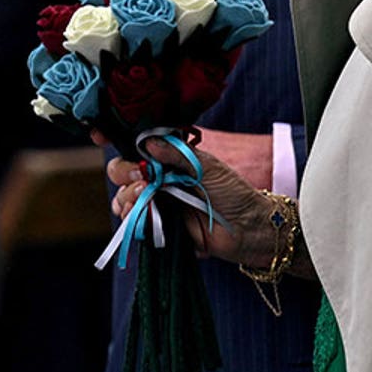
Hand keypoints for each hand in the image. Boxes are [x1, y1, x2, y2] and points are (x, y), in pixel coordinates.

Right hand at [107, 135, 279, 266]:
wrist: (249, 228)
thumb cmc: (233, 192)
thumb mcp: (206, 166)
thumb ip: (176, 154)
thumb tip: (147, 143)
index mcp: (169, 163)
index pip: (136, 153)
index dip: (124, 153)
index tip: (122, 155)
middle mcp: (160, 182)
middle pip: (124, 176)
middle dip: (125, 177)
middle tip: (142, 183)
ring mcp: (159, 205)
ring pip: (125, 200)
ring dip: (126, 199)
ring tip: (142, 200)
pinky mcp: (161, 228)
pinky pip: (137, 224)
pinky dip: (132, 220)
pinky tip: (138, 216)